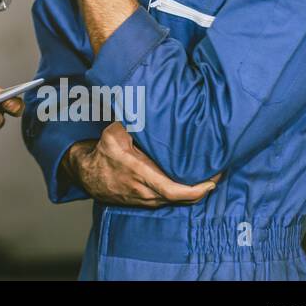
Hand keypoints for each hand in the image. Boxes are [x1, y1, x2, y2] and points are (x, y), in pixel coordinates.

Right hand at [63, 122, 220, 206]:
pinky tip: (192, 183)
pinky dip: (184, 195)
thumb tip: (148, 102)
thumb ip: (133, 122)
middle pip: (183, 199)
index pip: (173, 190)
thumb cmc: (104, 153)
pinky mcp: (146, 203)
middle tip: (218, 175)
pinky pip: (170, 202)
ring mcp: (146, 200)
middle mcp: (145, 192)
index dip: (196, 189)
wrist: (87, 175)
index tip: (212, 181)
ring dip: (195, 193)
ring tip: (209, 177)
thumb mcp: (114, 133)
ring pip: (178, 202)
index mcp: (139, 174)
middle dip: (203, 190)